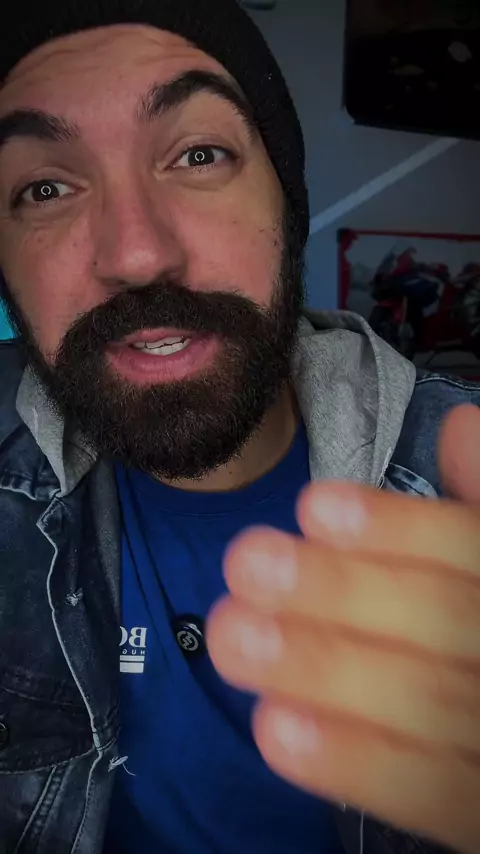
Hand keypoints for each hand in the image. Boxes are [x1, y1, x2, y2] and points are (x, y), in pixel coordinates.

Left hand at [207, 405, 479, 853]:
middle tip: (245, 564)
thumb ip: (475, 505)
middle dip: (340, 591)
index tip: (314, 507)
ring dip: (322, 668)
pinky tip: (275, 727)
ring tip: (232, 636)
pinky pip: (429, 795)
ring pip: (430, 706)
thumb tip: (460, 426)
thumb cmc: (475, 607)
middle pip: (448, 624)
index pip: (473, 551)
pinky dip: (353, 763)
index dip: (400, 530)